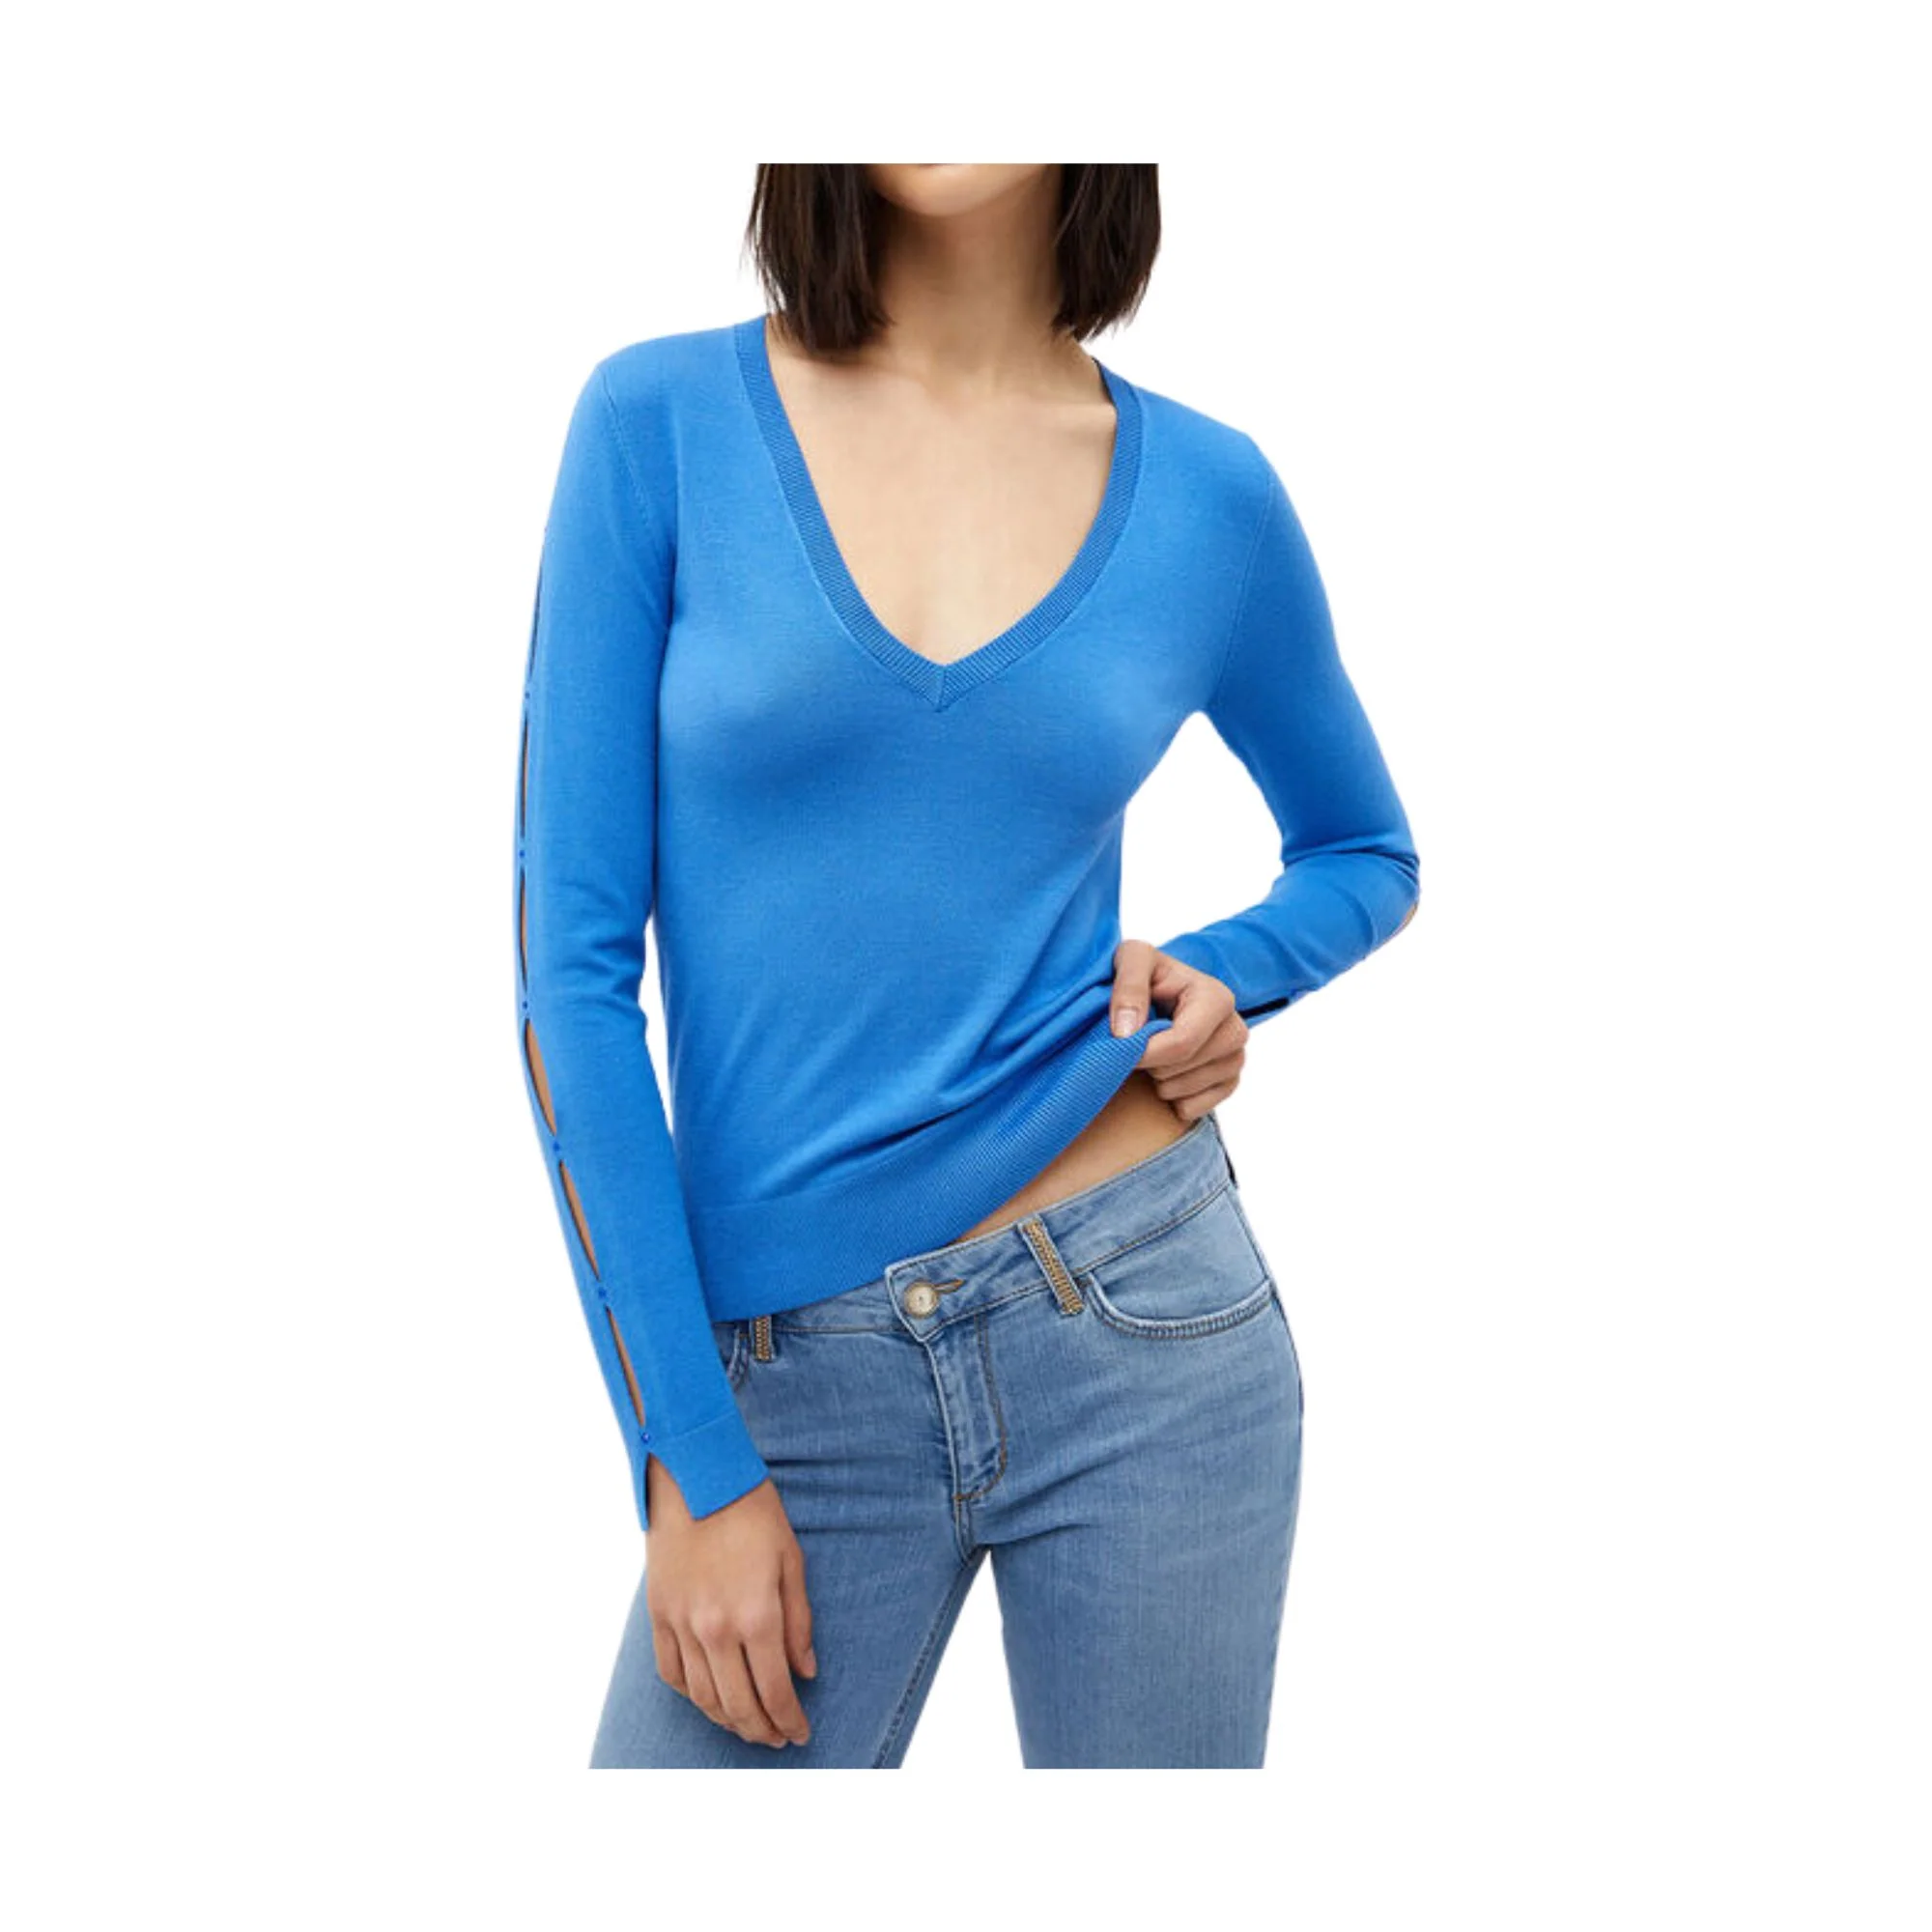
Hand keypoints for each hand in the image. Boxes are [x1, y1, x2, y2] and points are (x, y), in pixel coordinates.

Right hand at [644, 1461, 816, 1749]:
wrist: (695, 1474)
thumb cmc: (751, 1510)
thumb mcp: (790, 1560)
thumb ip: (799, 1622)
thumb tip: (806, 1672)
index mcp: (756, 1615)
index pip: (775, 1691)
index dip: (789, 1720)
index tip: (800, 1733)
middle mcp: (716, 1629)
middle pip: (738, 1704)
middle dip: (761, 1730)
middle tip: (776, 1739)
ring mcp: (682, 1624)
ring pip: (703, 1697)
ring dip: (727, 1720)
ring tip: (746, 1726)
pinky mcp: (658, 1613)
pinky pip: (671, 1672)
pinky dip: (690, 1695)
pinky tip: (707, 1698)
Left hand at [1109, 939, 1248, 1120]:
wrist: (1160, 994)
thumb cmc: (1147, 974)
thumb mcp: (1132, 959)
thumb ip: (1128, 986)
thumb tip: (1126, 1032)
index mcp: (1217, 998)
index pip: (1183, 1042)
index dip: (1145, 1052)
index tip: (1119, 1045)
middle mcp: (1235, 1030)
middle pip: (1183, 1067)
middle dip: (1150, 1062)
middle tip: (1138, 1042)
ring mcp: (1235, 1059)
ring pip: (1186, 1090)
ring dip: (1157, 1081)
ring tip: (1151, 1055)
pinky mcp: (1228, 1083)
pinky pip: (1193, 1109)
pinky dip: (1169, 1099)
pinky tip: (1163, 1074)